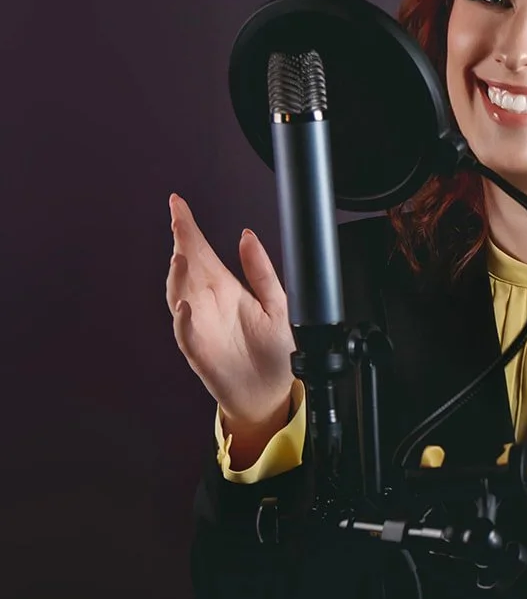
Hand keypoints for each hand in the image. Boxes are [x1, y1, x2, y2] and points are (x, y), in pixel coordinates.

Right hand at [166, 192, 295, 425]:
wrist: (273, 393)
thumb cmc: (273, 352)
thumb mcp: (277, 304)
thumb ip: (262, 271)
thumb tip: (247, 236)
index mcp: (225, 289)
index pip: (201, 252)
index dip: (188, 228)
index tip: (178, 204)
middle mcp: (208, 305)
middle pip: (188, 268)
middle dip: (181, 243)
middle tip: (178, 220)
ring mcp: (201, 327)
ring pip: (180, 297)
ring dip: (178, 278)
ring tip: (181, 256)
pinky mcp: (201, 353)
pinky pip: (187, 335)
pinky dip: (183, 321)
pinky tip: (185, 307)